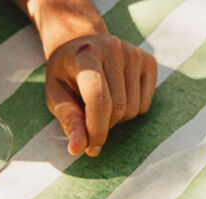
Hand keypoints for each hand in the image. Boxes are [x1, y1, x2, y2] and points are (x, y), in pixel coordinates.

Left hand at [45, 33, 157, 156]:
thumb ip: (69, 120)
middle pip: (119, 108)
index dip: (97, 130)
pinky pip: (145, 105)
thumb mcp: (57, 95)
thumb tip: (78, 149)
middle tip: (91, 119)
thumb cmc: (66, 74)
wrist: (80, 43)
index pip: (99, 100)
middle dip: (105, 125)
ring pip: (134, 110)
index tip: (91, 147)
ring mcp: (133, 53)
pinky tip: (120, 96)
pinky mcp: (149, 61)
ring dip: (119, 118)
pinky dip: (134, 110)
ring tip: (104, 105)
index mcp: (85, 54)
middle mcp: (113, 48)